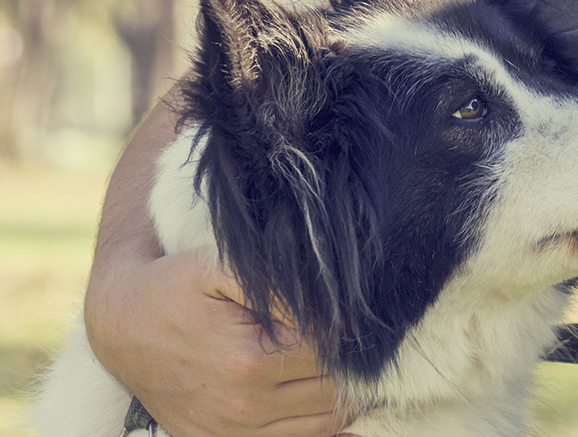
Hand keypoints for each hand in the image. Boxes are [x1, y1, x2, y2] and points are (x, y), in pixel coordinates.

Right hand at [84, 245, 345, 436]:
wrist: (120, 324)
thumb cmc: (174, 285)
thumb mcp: (221, 265)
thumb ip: (280, 283)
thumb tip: (332, 305)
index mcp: (249, 361)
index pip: (332, 351)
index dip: (348, 330)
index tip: (347, 311)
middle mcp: (244, 406)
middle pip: (335, 389)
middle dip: (350, 361)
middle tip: (348, 334)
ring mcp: (233, 432)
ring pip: (326, 421)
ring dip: (340, 392)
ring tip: (337, 359)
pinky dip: (318, 419)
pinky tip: (316, 388)